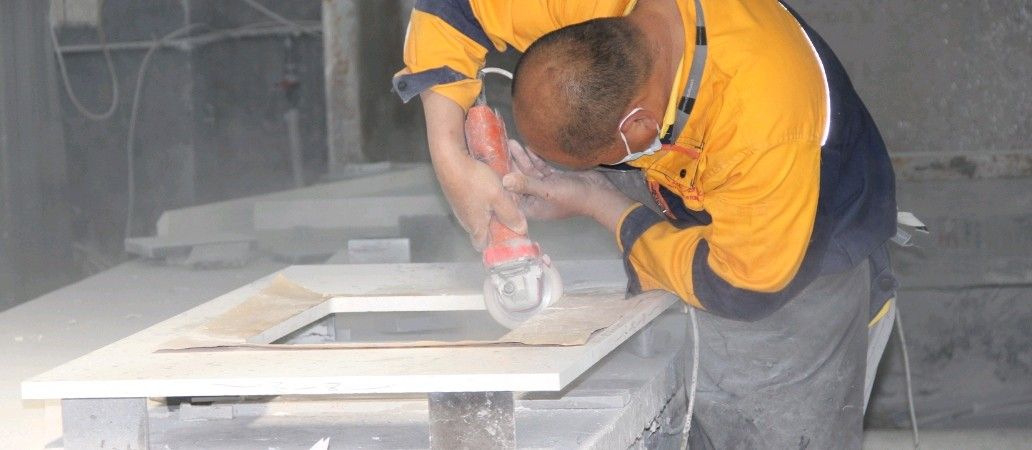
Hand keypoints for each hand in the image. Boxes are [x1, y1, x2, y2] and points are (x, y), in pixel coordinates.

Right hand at [420, 91, 525, 250]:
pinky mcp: (456, 195)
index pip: (483, 245)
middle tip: (511, 214)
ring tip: (503, 198)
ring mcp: (459, 207)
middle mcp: (465, 220)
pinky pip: (473, 202)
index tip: (508, 237)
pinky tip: (490, 186)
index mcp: (475, 226)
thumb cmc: (475, 180)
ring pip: (478, 214)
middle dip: (497, 224)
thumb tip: (521, 229)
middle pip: (483, 229)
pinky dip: (483, 199)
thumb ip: (510, 213)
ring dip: (491, 210)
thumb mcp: (498, 196)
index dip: (495, 244)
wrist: (449, 159)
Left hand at [502, 140, 632, 228]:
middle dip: (509, 166)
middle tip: (498, 149)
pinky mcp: (553, 178)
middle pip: (518, 181)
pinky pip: (539, 167)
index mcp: (531, 207)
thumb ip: (525, 184)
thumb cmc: (572, 197)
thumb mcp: (546, 190)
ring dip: (521, 158)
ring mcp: (545, 187)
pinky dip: (534, 158)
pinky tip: (526, 146)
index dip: (500, 182)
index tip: (490, 167)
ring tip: (510, 142)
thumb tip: (503, 180)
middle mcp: (535, 198)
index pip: (510, 195)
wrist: (599, 194)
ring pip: (528, 172)